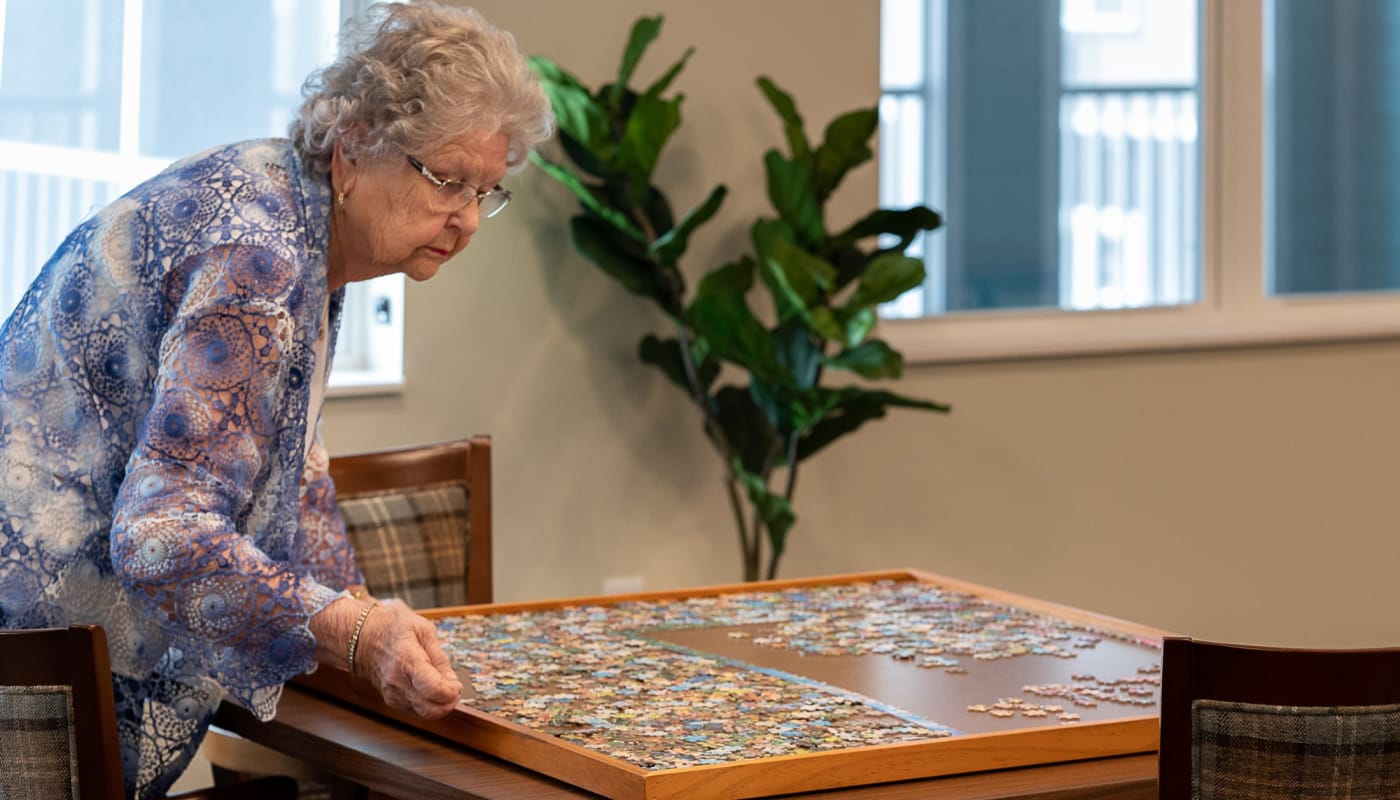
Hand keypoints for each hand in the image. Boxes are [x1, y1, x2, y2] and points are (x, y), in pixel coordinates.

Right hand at [353, 599, 462, 718]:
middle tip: (454, 688)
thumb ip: (439, 655)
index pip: (433, 689)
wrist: (362, 637)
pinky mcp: (391, 700)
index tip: (457, 684)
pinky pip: (415, 710)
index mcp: (407, 660)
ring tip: (444, 688)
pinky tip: (431, 690)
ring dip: (440, 706)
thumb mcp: (422, 629)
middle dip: (449, 702)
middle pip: (430, 709)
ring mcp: (392, 693)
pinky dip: (428, 705)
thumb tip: (451, 679)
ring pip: (423, 714)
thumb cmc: (391, 628)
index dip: (451, 692)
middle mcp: (397, 681)